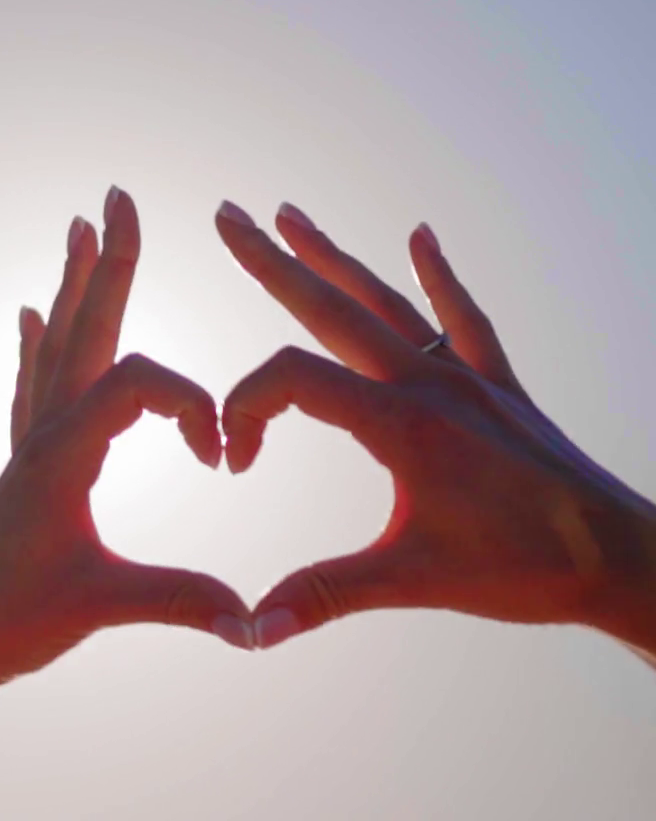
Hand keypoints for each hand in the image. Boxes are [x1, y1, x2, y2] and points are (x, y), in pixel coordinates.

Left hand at [0, 188, 250, 820]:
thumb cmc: (14, 622)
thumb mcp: (101, 608)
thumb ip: (178, 603)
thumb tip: (255, 623)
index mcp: (62, 456)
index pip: (133, 386)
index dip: (191, 407)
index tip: (221, 458)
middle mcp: (43, 435)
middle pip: (84, 331)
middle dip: (109, 264)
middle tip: (117, 197)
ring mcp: (30, 446)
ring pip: (58, 347)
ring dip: (76, 287)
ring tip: (77, 227)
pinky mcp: (24, 467)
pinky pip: (32, 386)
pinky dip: (38, 344)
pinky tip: (29, 314)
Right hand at [215, 201, 655, 651]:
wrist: (620, 559)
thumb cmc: (524, 569)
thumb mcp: (413, 581)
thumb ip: (323, 595)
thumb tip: (250, 629)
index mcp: (400, 423)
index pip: (293, 381)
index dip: (245, 410)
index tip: (232, 461)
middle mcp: (430, 384)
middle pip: (333, 307)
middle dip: (272, 262)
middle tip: (226, 217)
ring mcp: (466, 378)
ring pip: (386, 303)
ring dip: (334, 258)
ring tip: (289, 214)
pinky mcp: (498, 387)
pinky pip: (463, 319)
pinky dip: (439, 277)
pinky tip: (421, 236)